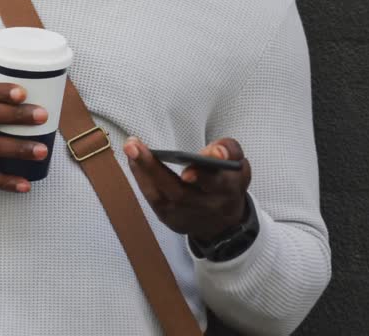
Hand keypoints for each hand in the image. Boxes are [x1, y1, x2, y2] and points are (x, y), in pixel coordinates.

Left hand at [123, 136, 251, 241]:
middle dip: (154, 168)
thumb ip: (228, 150)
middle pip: (179, 192)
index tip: (195, 157)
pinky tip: (133, 160)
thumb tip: (215, 151)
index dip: (204, 171)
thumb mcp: (238, 165)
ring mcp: (185, 216)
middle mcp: (205, 207)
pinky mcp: (170, 220)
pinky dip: (141, 178)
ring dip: (142, 170)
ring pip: (161, 195)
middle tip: (134, 146)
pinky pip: (153, 198)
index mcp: (227, 191)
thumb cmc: (226, 183)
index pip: (216, 182)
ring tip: (130, 147)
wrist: (222, 223)